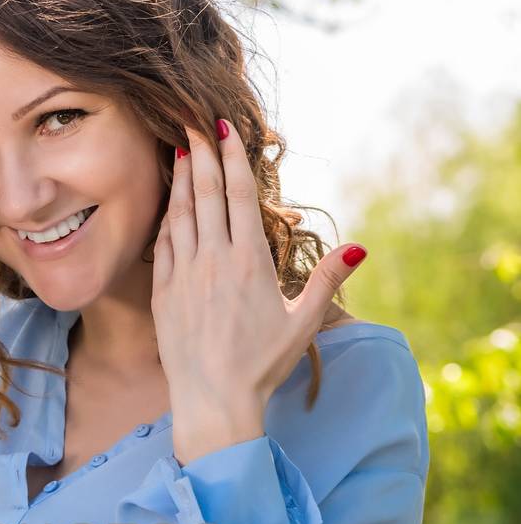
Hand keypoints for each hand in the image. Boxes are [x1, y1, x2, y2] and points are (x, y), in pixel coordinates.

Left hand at [153, 117, 367, 464]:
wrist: (214, 401)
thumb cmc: (262, 365)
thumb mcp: (303, 322)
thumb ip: (328, 279)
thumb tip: (359, 245)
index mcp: (250, 262)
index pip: (240, 196)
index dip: (233, 158)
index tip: (225, 129)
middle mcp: (214, 261)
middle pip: (208, 195)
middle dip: (203, 155)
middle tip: (194, 122)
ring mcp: (184, 275)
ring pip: (181, 214)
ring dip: (182, 180)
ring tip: (181, 150)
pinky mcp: (163, 293)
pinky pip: (163, 244)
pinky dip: (166, 217)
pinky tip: (168, 202)